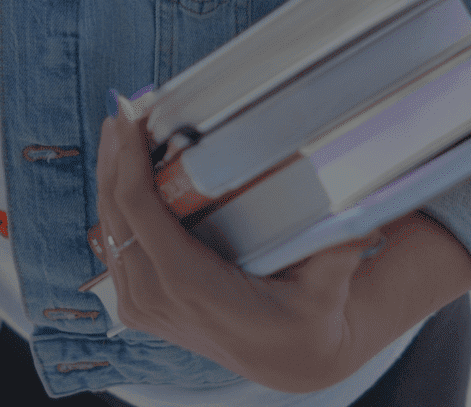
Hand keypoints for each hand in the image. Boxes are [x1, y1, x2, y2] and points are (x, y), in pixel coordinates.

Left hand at [94, 115, 383, 392]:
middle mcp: (155, 297)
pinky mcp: (140, 303)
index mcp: (189, 286)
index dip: (128, 160)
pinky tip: (124, 170)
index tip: (131, 116)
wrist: (289, 361)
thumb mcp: (325, 292)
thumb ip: (337, 256)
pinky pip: (116, 245)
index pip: (139, 212)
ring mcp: (142, 304)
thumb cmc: (305, 322)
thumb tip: (361, 220)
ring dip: (111, 175)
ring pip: (109, 226)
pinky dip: (116, 203)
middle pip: (115, 212)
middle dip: (115, 155)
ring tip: (122, 128)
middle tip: (124, 107)